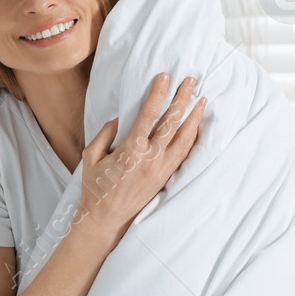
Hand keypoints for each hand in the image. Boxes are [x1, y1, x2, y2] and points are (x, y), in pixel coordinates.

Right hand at [78, 73, 205, 234]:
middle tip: (192, 80)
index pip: (149, 115)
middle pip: (172, 123)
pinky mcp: (166, 177)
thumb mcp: (92, 156)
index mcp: (130, 150)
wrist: (106, 219)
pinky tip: (199, 127)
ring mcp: (161, 169)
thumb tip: (120, 118)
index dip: (158, 93)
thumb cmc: (96, 186)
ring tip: (203, 99)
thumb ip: (105, 134)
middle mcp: (150, 158)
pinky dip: (193, 139)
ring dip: (194, 117)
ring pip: (184, 138)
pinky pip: (184, 155)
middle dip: (182, 99)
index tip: (165, 76)